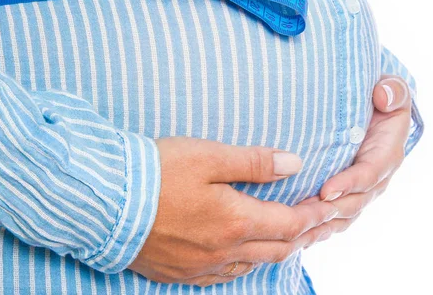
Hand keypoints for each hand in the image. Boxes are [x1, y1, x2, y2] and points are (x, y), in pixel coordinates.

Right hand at [128, 137, 338, 286]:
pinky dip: (245, 263)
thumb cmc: (156, 173)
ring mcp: (201, 266)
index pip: (289, 223)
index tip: (328, 205)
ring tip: (286, 236)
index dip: (313, 214)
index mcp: (235, 221)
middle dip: (302, 235)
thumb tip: (294, 165)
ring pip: (253, 265)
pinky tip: (243, 254)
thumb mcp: (209, 156)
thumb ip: (255, 162)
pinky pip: (224, 275)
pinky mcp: (180, 272)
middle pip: (277, 249)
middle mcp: (224, 251)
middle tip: (316, 222)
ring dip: (275, 250)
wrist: (104, 202)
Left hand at [299, 75, 411, 245]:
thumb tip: (384, 96)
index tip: (326, 190)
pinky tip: (296, 236)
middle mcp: (376, 178)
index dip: (350, 184)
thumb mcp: (391, 88)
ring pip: (343, 216)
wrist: (371, 109)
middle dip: (329, 211)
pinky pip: (333, 219)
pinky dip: (317, 229)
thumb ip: (393, 90)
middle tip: (302, 215)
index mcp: (387, 153)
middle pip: (354, 202)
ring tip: (296, 229)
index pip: (370, 174)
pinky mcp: (346, 196)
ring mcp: (361, 191)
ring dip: (321, 225)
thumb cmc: (379, 96)